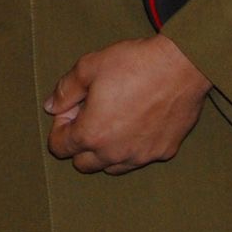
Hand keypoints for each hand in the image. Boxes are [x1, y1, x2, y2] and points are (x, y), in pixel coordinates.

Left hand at [44, 35, 211, 173]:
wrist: (180, 66)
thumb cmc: (132, 64)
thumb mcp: (88, 68)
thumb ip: (65, 91)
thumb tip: (51, 106)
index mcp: (92, 134)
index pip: (60, 148)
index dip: (59, 127)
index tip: (71, 109)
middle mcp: (115, 153)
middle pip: (83, 164)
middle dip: (79, 144)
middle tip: (89, 115)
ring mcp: (141, 156)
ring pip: (112, 166)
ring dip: (104, 150)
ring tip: (112, 119)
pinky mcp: (164, 152)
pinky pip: (139, 157)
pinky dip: (132, 146)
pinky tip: (137, 121)